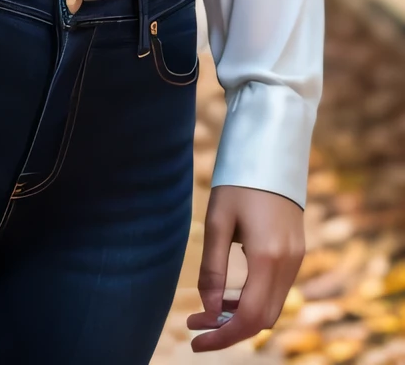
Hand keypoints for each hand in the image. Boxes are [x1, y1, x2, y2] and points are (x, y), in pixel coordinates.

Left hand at [187, 184, 304, 351]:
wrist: (271, 150)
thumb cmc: (239, 181)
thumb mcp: (217, 221)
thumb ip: (213, 269)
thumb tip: (208, 311)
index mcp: (268, 257)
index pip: (250, 318)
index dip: (223, 337)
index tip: (195, 342)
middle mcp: (288, 263)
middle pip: (264, 319)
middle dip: (230, 330)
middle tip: (195, 326)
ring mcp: (296, 257)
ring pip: (272, 307)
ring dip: (242, 317)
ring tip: (206, 312)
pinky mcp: (297, 251)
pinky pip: (277, 290)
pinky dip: (254, 300)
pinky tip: (230, 296)